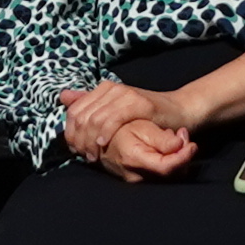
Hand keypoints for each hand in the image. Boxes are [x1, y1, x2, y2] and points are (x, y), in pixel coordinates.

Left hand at [57, 82, 195, 181]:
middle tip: (84, 155)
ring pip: (95, 118)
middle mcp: (112, 89)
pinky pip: (114, 119)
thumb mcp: (115, 109)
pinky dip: (105, 133)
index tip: (75, 149)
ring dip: (90, 140)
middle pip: (82, 116)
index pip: (75, 111)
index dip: (70, 132)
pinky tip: (103, 144)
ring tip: (93, 155)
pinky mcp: (139, 103)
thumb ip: (89, 102)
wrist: (180, 110)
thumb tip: (63, 96)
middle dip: (79, 139)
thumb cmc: (148, 115)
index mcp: (104, 89)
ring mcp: (126, 94)